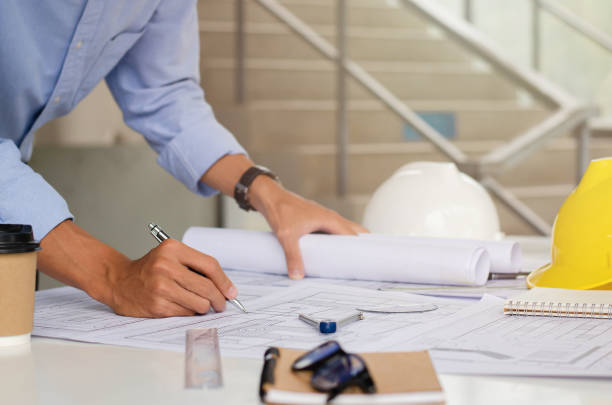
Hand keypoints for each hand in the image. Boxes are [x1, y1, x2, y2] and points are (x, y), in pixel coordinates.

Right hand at [107, 239, 237, 316]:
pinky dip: (190, 312)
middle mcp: (166, 266)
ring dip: (204, 308)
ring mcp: (160, 287)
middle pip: (207, 287)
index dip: (224, 281)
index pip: (210, 265)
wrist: (119, 281)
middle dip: (219, 299)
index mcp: (172, 249)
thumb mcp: (171, 256)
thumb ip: (196, 266)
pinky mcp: (157, 306)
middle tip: (222, 305)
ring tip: (200, 305)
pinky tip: (183, 306)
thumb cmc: (150, 269)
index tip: (231, 292)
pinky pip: (186, 313)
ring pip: (199, 303)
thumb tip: (226, 288)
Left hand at [249, 176, 368, 278]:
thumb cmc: (281, 210)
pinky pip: (333, 231)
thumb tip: (297, 275)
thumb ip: (293, 257)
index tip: (369, 259)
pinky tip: (330, 252)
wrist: (270, 197)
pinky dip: (336, 240)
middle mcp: (331, 217)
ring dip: (347, 243)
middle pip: (354, 232)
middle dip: (359, 245)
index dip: (361, 247)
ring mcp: (324, 218)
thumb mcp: (286, 236)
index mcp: (330, 219)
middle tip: (363, 263)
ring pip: (343, 231)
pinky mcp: (317, 220)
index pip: (354, 235)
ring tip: (350, 261)